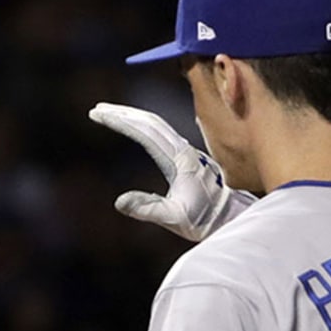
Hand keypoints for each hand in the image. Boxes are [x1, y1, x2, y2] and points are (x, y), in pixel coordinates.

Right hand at [88, 102, 255, 241]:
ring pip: (157, 125)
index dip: (120, 121)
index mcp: (178, 160)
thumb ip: (147, 209)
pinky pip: (163, 133)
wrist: (233, 217)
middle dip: (122, 113)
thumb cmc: (206, 220)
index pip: (144, 132)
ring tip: (111, 115)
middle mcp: (183, 150)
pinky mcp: (188, 156)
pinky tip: (140, 126)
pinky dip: (145, 125)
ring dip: (133, 117)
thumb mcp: (175, 219)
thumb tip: (119, 201)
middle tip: (97, 110)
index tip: (98, 115)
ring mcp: (187, 151)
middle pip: (149, 122)